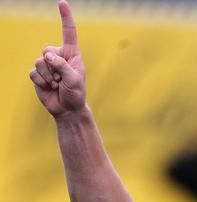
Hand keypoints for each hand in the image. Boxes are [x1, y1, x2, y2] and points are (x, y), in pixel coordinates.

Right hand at [29, 0, 85, 116]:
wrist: (67, 109)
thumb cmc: (76, 93)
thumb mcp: (74, 80)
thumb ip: (62, 65)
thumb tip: (47, 55)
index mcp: (72, 54)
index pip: (68, 33)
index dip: (65, 18)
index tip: (62, 3)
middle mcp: (59, 57)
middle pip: (47, 50)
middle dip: (53, 66)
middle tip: (62, 80)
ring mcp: (47, 65)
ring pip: (39, 62)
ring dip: (48, 76)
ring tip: (57, 85)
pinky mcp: (38, 74)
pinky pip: (33, 73)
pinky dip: (41, 82)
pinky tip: (49, 87)